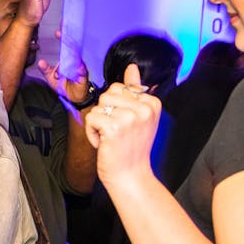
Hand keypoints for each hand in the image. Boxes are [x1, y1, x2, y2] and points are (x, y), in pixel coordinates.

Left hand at [37, 29, 90, 103]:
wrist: (72, 98)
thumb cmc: (63, 86)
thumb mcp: (51, 78)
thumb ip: (46, 69)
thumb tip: (40, 62)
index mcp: (66, 60)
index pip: (65, 47)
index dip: (63, 38)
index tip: (58, 31)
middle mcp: (74, 61)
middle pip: (72, 48)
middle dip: (68, 39)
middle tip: (62, 30)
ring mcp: (79, 67)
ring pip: (76, 57)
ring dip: (71, 51)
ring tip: (66, 44)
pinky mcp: (83, 75)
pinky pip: (81, 69)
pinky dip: (78, 68)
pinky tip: (77, 66)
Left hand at [84, 64, 161, 185]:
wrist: (131, 176)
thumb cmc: (132, 148)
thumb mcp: (138, 117)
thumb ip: (134, 91)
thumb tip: (132, 67)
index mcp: (152, 102)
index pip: (121, 87)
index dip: (116, 107)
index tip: (126, 126)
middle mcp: (144, 108)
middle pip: (108, 94)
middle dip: (105, 113)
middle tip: (116, 133)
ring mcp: (130, 117)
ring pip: (98, 106)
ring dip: (98, 123)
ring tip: (110, 138)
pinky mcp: (114, 127)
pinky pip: (91, 118)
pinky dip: (92, 132)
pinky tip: (104, 143)